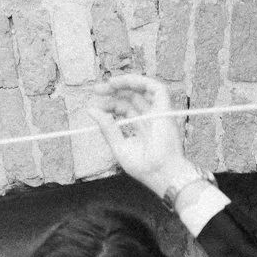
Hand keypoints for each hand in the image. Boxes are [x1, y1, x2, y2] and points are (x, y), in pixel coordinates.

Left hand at [84, 75, 196, 200]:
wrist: (161, 175)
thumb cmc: (144, 167)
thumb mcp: (119, 146)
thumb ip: (107, 127)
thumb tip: (91, 110)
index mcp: (141, 127)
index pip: (124, 108)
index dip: (109, 104)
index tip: (95, 105)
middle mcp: (150, 118)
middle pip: (132, 97)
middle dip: (114, 91)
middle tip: (96, 89)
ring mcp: (159, 113)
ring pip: (144, 89)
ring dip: (127, 82)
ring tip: (109, 83)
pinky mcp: (166, 110)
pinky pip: (157, 88)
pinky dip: (141, 81)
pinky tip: (124, 81)